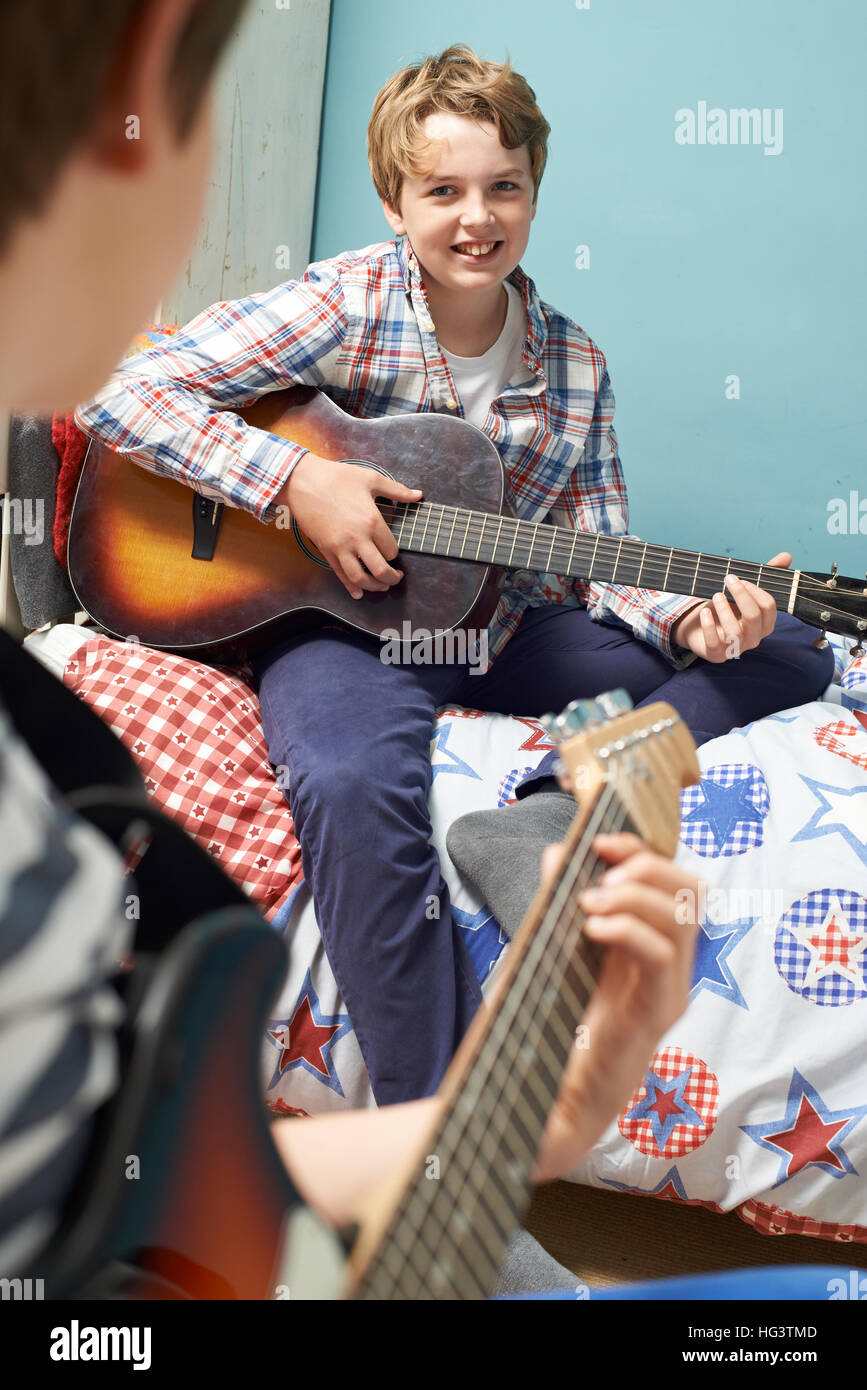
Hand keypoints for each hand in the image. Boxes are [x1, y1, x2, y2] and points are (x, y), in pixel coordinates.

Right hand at [279, 453, 422, 598]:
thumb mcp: (371, 479)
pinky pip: (340, 575)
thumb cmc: (336, 477)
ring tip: (381, 587)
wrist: (303, 481)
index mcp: (372, 521)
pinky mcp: (326, 551)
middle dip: (391, 579)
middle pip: (380, 570)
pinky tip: (358, 593)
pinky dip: (351, 587)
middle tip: (396, 578)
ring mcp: (340, 547)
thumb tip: (417, 495)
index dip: (395, 553)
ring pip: (360, 578)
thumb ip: (397, 490)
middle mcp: (357, 538)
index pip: (391, 550)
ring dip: (374, 587)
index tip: (393, 551)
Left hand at [534, 832, 700, 1180]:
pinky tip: (592, 930)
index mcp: (649, 946)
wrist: (544, 1100)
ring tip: (589, 903)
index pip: (673, 881)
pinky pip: (660, 958)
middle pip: (691, 890)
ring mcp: (668, 991)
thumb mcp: (553, 950)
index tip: (600, 843)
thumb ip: (560, 901)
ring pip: (683, 918)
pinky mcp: (655, 1015)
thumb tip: (560, 852)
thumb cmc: (551, 1027)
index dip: (642, 852)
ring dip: (635, 896)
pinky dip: (629, 930)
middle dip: (647, 866)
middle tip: (601, 875)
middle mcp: (669, 966)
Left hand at [670, 552, 791, 661]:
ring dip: (724, 610)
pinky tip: (704, 611)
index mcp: (765, 623)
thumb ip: (766, 575)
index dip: (755, 590)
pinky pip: (714, 644)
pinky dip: (709, 626)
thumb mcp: (746, 591)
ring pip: (734, 632)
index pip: (769, 607)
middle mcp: (754, 638)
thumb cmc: (728, 610)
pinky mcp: (717, 655)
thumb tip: (787, 556)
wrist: (702, 630)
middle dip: (741, 595)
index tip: (741, 578)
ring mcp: (735, 649)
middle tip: (728, 579)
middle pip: (754, 617)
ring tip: (716, 595)